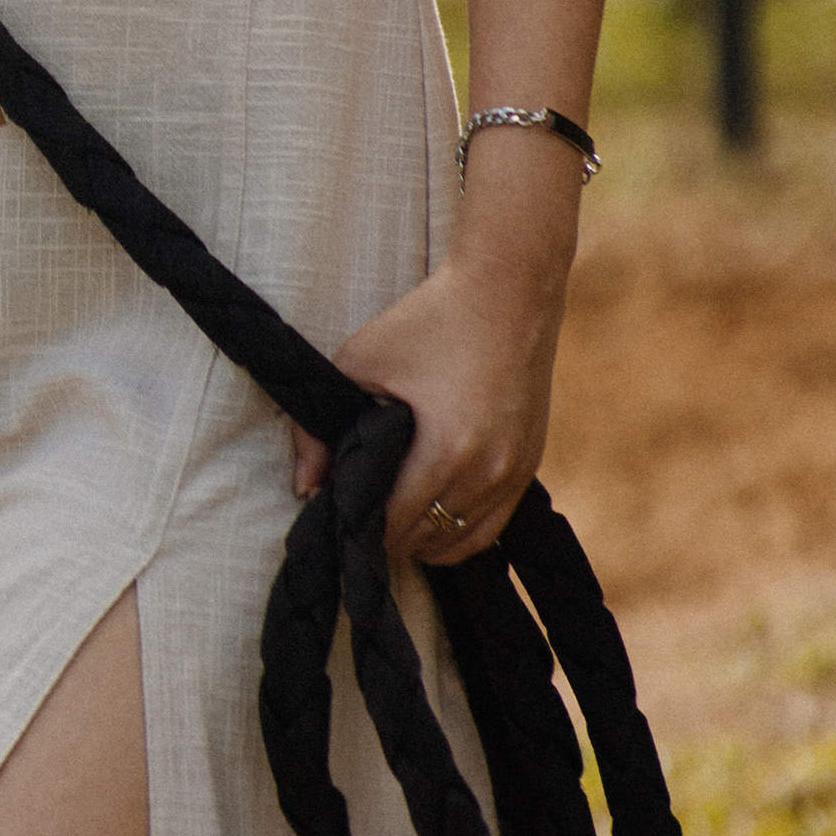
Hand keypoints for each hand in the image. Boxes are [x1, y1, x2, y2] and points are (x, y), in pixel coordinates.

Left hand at [286, 255, 565, 565]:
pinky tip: (434, 511)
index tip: (343, 510)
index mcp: (447, 452)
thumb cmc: (430, 320)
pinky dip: (461, 530)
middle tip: (364, 510)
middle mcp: (487, 474)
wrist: (507, 291)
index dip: (364, 525)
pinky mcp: (530, 465)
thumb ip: (318, 429)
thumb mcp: (360, 359)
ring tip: (396, 518)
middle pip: (429, 540)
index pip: (397, 526)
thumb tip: (305, 486)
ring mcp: (515, 474)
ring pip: (464, 544)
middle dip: (392, 534)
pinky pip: (493, 527)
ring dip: (427, 539)